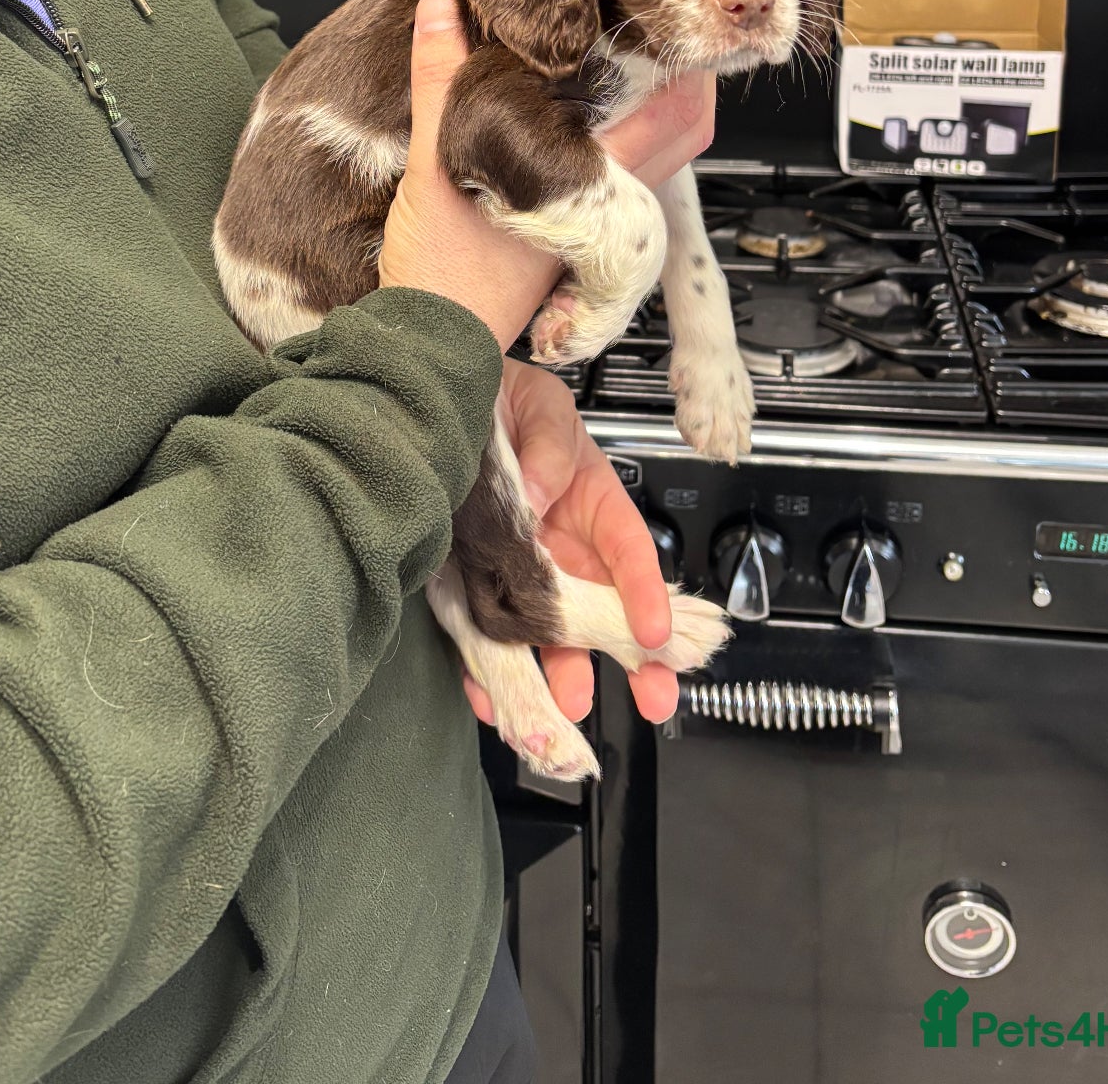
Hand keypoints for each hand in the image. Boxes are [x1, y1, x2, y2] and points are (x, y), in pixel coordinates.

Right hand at [378, 0, 714, 349]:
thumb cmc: (444, 273)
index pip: (673, 111)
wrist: (432, 344)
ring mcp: (597, 226)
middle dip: (686, 84)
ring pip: (656, 160)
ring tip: (628, 66)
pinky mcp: (574, 241)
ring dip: (655, 114)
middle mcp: (609, 204)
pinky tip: (582, 123)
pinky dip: (619, 145)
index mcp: (594, 180)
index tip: (669, 19)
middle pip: (682, 135)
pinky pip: (621, 184)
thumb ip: (441, 79)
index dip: (684, 62)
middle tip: (664, 35)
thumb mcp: (435, 159)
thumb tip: (441, 10)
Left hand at [461, 359, 679, 728]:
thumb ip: (550, 443)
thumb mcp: (541, 406)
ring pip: (553, 632)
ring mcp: (525, 569)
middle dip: (633, 657)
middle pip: (604, 608)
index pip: (630, 551)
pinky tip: (490, 696)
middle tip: (654, 697)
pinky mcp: (481, 582)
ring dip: (564, 674)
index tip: (658, 632)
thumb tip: (546, 494)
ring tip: (566, 708)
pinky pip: (490, 631)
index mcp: (593, 502)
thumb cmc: (510, 398)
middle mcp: (565, 545)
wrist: (450, 400)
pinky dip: (489, 668)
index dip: (647, 594)